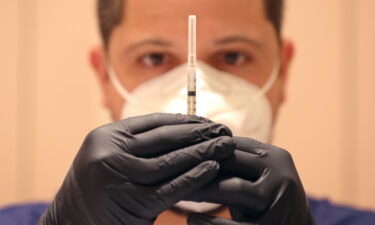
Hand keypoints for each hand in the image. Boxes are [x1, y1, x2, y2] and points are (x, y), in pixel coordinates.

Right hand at [38, 113, 234, 224]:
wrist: (70, 222)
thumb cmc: (98, 189)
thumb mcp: (110, 157)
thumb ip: (137, 144)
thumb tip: (182, 131)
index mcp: (106, 136)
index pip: (154, 122)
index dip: (185, 120)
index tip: (208, 121)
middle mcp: (109, 152)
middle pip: (164, 138)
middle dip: (198, 133)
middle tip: (224, 130)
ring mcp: (119, 178)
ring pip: (169, 161)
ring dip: (202, 152)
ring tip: (225, 145)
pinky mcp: (131, 203)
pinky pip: (170, 188)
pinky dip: (193, 177)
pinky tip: (213, 168)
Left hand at [187, 137, 315, 224]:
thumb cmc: (267, 202)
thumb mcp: (257, 177)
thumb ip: (236, 162)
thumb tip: (194, 144)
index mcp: (274, 156)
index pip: (232, 145)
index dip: (203, 148)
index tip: (177, 151)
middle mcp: (280, 173)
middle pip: (230, 162)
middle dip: (199, 166)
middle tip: (170, 169)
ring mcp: (279, 200)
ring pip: (232, 188)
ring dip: (201, 190)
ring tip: (179, 193)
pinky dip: (212, 223)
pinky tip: (192, 221)